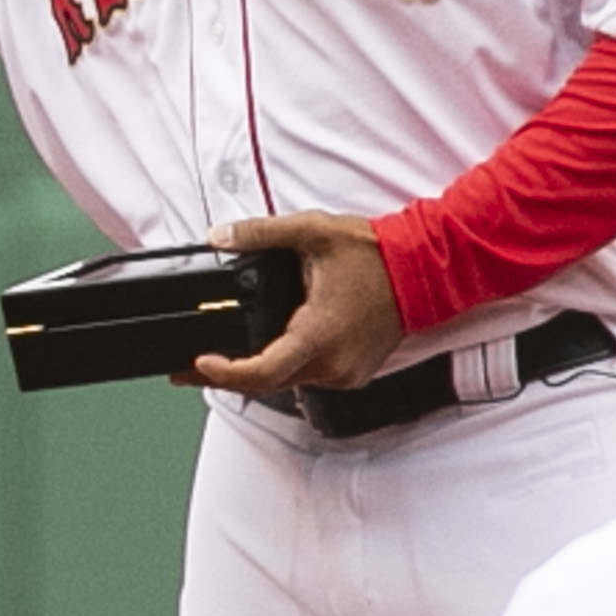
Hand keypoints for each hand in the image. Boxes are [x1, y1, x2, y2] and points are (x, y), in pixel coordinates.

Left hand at [189, 213, 408, 395]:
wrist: (424, 269)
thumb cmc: (376, 255)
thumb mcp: (312, 232)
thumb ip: (260, 233)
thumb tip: (220, 236)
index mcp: (318, 335)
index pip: (262, 372)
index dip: (225, 374)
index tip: (200, 364)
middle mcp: (333, 364)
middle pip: (269, 382)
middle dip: (229, 374)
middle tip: (190, 369)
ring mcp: (346, 373)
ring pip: (290, 382)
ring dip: (261, 370)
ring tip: (228, 357)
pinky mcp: (355, 373)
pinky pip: (312, 377)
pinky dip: (289, 366)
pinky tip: (274, 349)